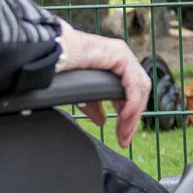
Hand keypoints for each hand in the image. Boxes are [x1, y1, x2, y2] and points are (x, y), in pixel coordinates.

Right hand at [54, 22, 148, 145]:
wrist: (52, 55)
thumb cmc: (63, 69)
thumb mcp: (83, 94)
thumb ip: (94, 106)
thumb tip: (102, 121)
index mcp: (116, 64)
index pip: (133, 93)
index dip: (130, 116)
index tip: (123, 136)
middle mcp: (123, 58)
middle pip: (140, 92)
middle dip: (133, 118)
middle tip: (124, 138)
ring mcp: (123, 55)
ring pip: (140, 89)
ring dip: (133, 114)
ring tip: (124, 132)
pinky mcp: (120, 55)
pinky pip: (133, 83)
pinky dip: (131, 103)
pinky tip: (123, 117)